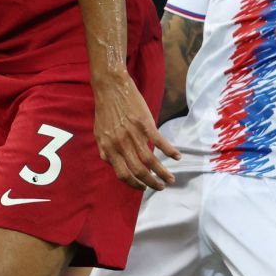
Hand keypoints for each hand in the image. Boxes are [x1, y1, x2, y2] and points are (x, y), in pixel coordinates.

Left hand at [94, 75, 178, 189]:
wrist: (111, 87)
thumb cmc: (105, 110)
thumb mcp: (98, 134)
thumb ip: (105, 151)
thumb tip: (111, 164)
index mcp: (109, 149)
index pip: (122, 174)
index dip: (134, 184)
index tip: (143, 188)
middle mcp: (121, 145)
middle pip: (139, 171)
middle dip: (151, 183)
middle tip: (161, 187)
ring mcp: (134, 135)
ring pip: (150, 161)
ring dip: (162, 173)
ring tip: (170, 179)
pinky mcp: (145, 124)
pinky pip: (160, 142)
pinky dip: (170, 151)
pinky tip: (177, 157)